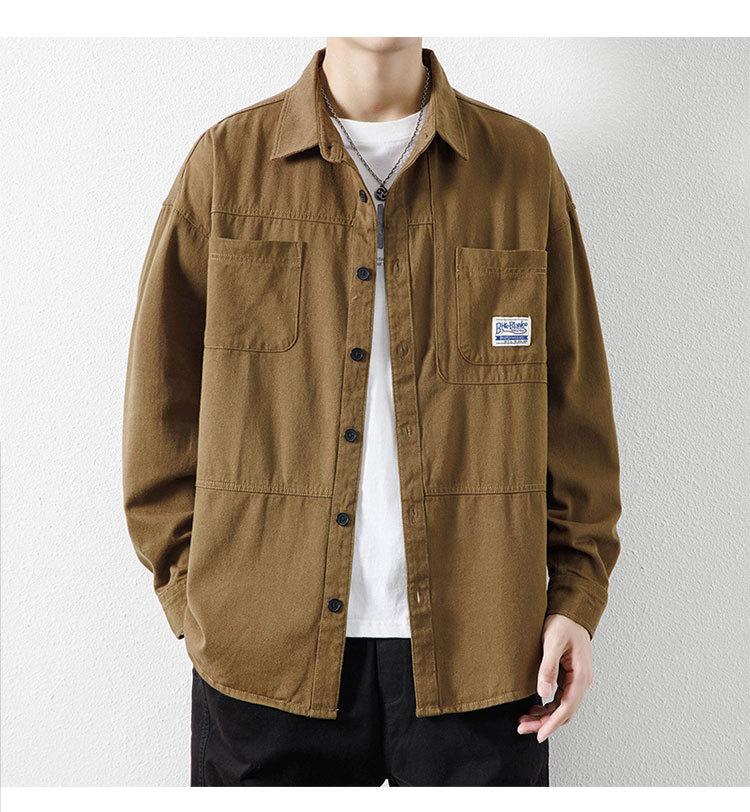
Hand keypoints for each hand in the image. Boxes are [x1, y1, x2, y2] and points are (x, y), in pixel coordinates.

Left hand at [516, 613, 592, 742]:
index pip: (566, 708)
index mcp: (581, 676)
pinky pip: (560, 698)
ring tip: (523, 720)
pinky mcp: (570, 676)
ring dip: (544, 716)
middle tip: (522, 728)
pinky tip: (533, 707)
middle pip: (564, 712)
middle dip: (544, 723)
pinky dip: (547, 706)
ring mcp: (577, 679)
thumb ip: (548, 668)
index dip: (551, 724)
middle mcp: (582, 681)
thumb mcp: (552, 643)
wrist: (571, 611)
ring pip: (561, 707)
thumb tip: (544, 694)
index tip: (538, 735)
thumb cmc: (563, 624)